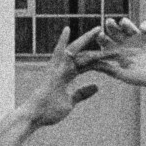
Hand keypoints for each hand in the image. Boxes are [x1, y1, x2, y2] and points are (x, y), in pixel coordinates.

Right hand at [0, 29, 105, 145]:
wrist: (34, 115)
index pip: (86, 63)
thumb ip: (81, 93)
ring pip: (75, 50)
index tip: (111, 53)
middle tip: (105, 30)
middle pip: (82, 52)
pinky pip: (57, 53)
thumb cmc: (49, 111)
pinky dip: (61, 41)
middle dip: (94, 42)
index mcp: (68, 74)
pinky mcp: (52, 70)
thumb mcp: (70, 101)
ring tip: (98, 29)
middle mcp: (62, 68)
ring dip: (86, 39)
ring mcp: (57, 68)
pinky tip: (67, 29)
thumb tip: (96, 86)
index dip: (98, 58)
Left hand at [86, 16, 145, 98]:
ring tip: (123, 22)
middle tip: (108, 22)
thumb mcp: (125, 75)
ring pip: (130, 26)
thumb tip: (92, 66)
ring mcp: (139, 38)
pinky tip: (143, 28)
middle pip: (116, 31)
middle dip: (112, 26)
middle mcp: (127, 43)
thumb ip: (110, 70)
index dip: (102, 37)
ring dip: (126, 23)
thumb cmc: (144, 79)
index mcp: (118, 52)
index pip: (107, 42)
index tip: (99, 36)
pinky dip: (145, 25)